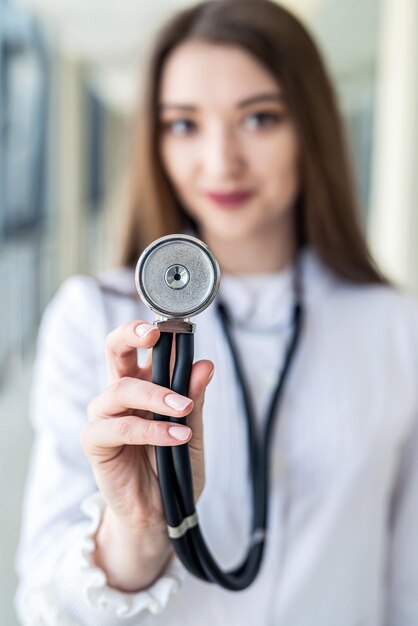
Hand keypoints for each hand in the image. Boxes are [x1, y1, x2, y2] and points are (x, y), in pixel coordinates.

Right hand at [81, 320, 213, 534]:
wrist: (161, 512)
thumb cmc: (174, 467)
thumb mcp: (194, 430)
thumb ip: (195, 398)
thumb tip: (205, 364)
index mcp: (144, 383)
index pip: (140, 346)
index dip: (151, 330)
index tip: (174, 326)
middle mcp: (120, 393)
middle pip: (115, 350)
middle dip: (131, 335)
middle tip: (154, 335)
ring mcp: (105, 415)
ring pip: (121, 389)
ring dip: (156, 395)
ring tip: (185, 410)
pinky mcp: (95, 442)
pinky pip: (120, 427)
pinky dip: (150, 429)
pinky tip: (176, 436)